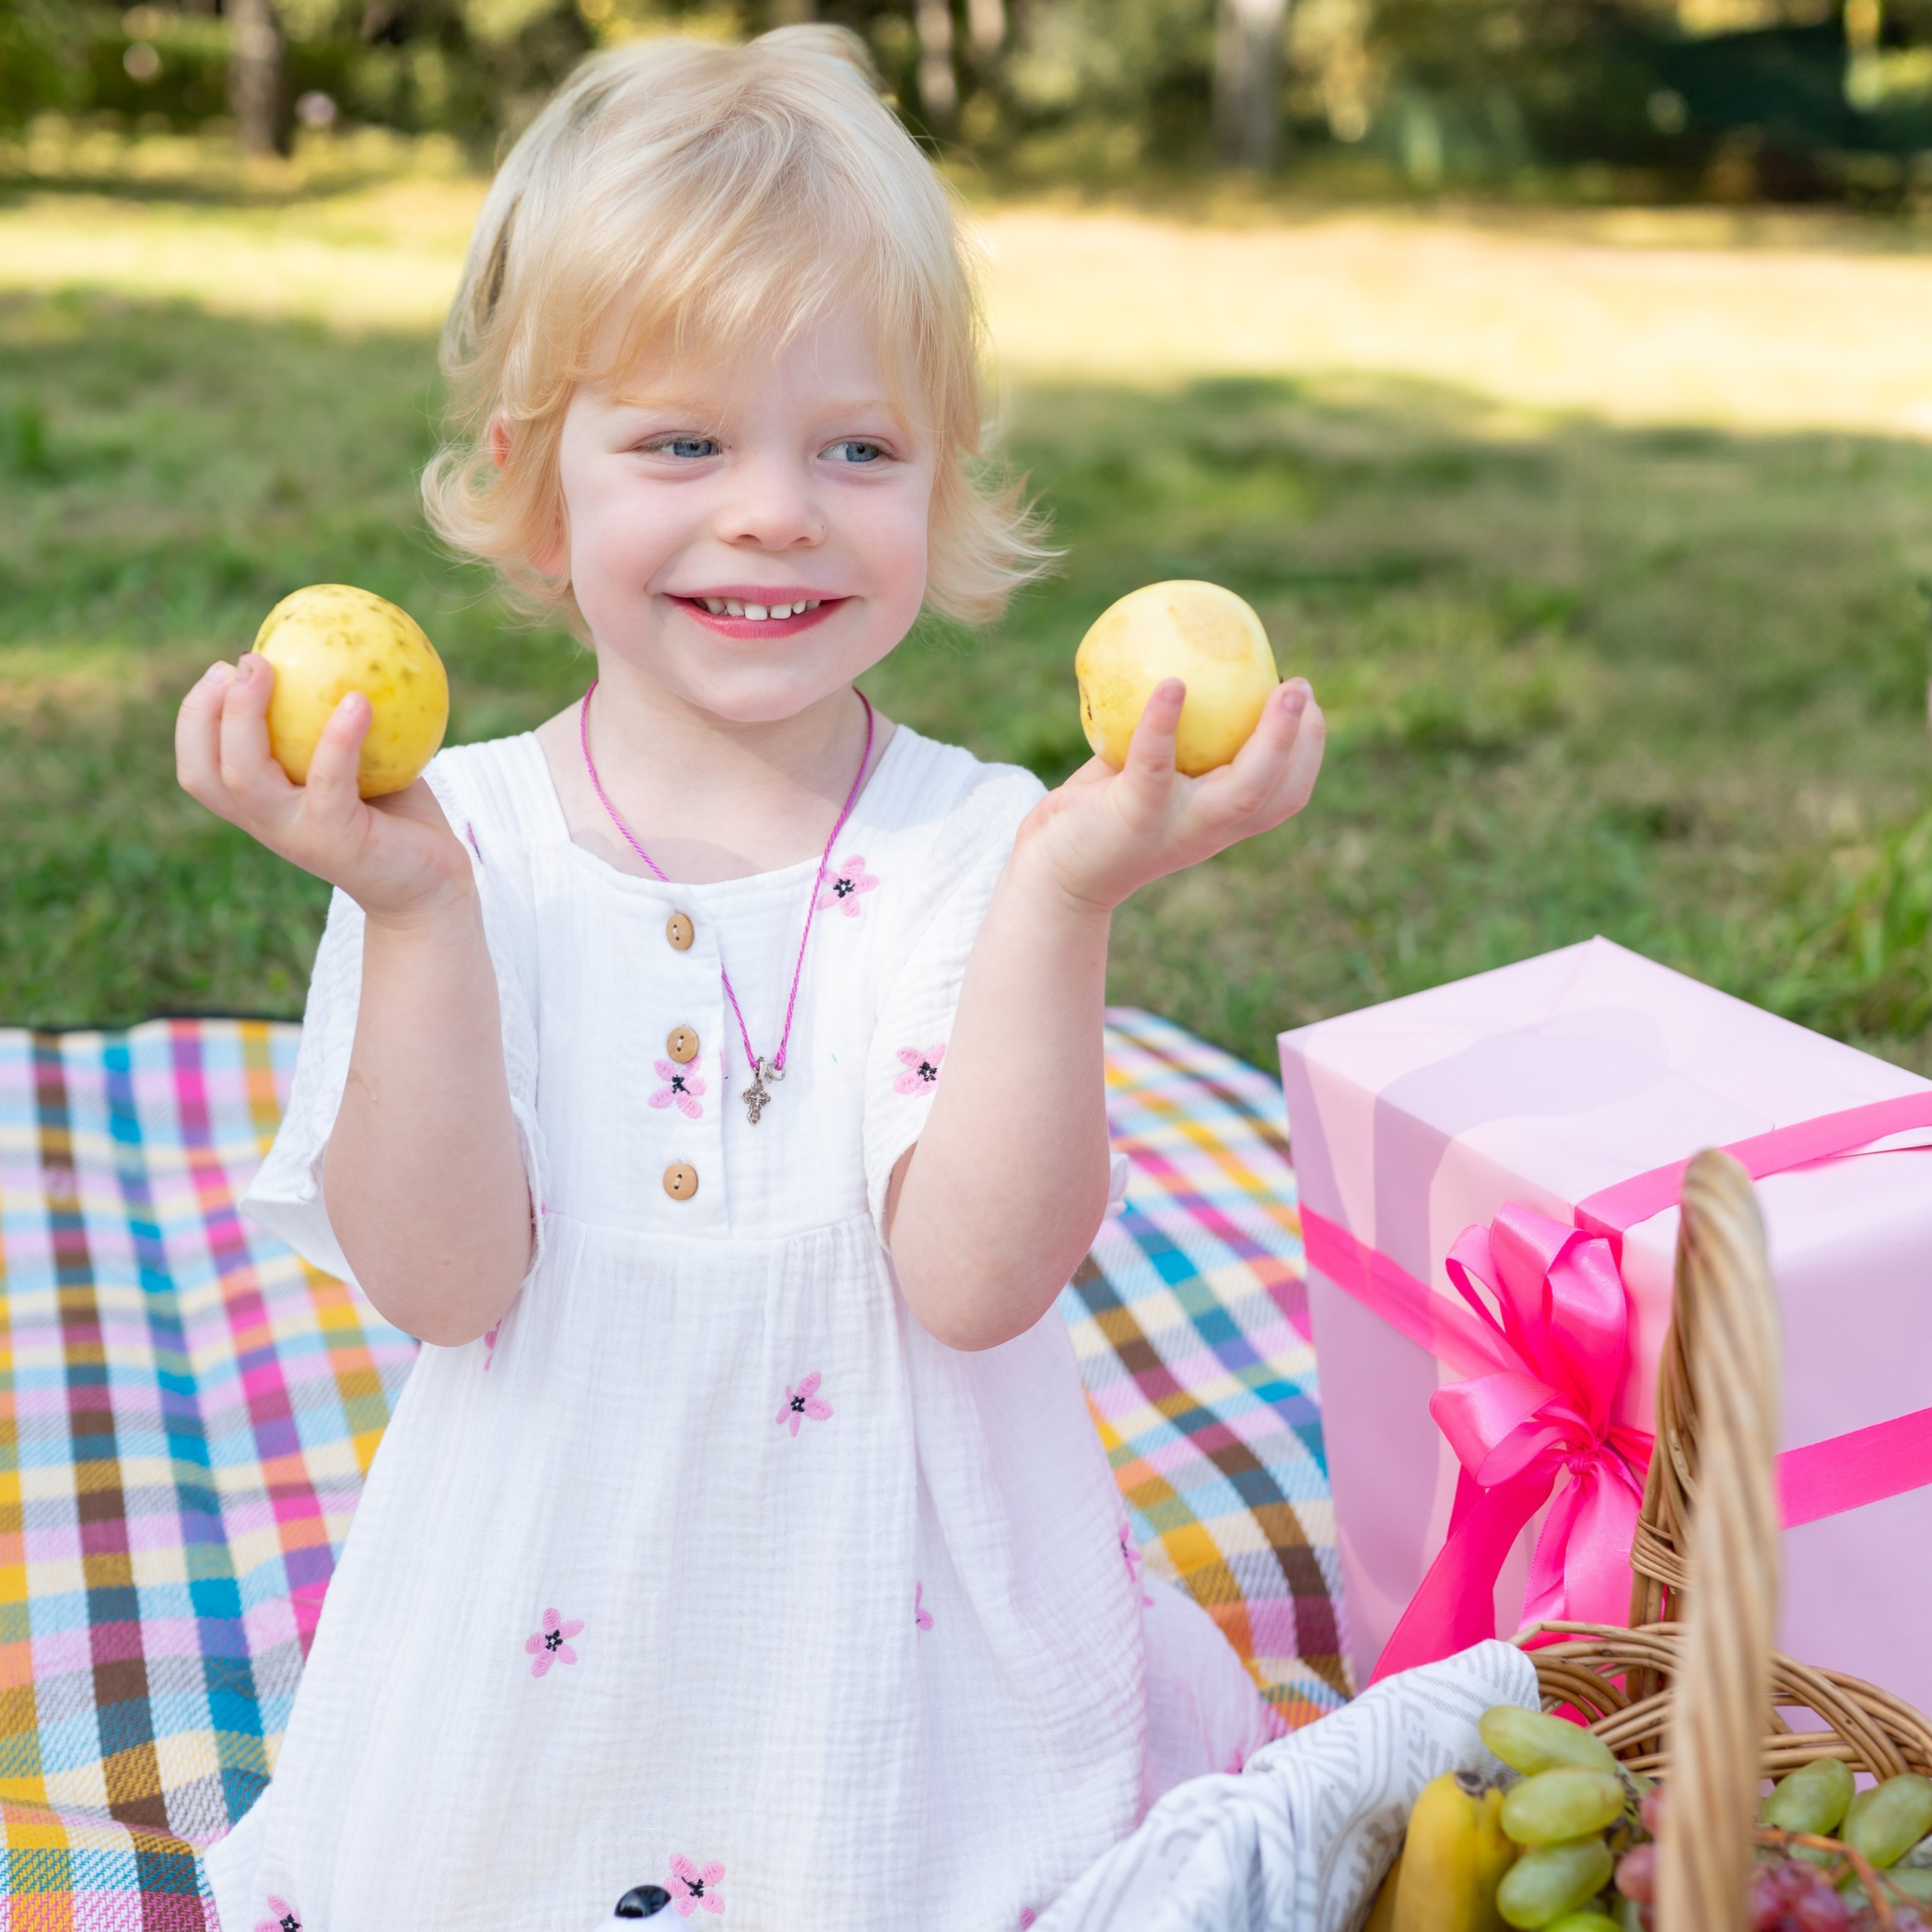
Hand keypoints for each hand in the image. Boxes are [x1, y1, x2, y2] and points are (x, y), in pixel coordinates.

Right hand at [175, 653, 471, 928]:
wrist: (432, 883)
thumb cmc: (395, 815)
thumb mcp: (358, 763)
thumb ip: (333, 720)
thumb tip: (333, 647)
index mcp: (262, 806)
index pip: (200, 768)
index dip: (195, 719)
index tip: (221, 669)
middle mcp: (269, 823)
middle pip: (206, 771)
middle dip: (206, 712)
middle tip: (242, 662)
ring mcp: (299, 835)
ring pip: (244, 778)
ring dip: (245, 717)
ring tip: (268, 668)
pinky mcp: (339, 841)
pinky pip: (328, 782)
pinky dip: (337, 739)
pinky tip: (358, 701)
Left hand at [1014, 677, 1323, 913]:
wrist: (1054, 873)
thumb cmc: (1101, 812)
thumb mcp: (1147, 776)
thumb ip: (1173, 741)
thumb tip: (1189, 665)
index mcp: (1219, 821)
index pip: (1284, 794)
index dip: (1307, 751)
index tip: (1306, 702)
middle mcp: (1208, 830)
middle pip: (1277, 795)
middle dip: (1302, 744)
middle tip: (1301, 688)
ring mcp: (1174, 828)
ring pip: (1240, 793)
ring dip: (1269, 742)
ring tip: (1277, 688)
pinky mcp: (1132, 816)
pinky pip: (1154, 765)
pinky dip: (1165, 724)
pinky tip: (1172, 684)